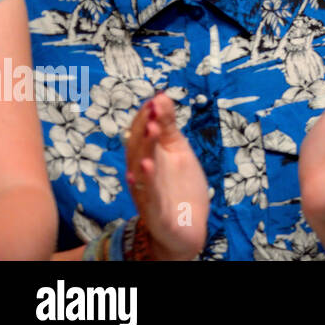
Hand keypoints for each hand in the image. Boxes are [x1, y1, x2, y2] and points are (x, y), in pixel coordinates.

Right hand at [124, 93, 208, 259]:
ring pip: (141, 171)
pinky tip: (147, 167)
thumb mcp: (177, 151)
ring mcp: (148, 194)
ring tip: (152, 130)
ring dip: (145, 150)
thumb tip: (161, 96)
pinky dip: (147, 182)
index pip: (141, 136)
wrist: (186, 227)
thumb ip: (168, 126)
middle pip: (138, 150)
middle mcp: (142, 176)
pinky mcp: (157, 213)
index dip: (145, 118)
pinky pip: (149, 197)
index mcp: (148, 159)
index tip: (153, 100)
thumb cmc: (179, 187)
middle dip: (143, 130)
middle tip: (152, 110)